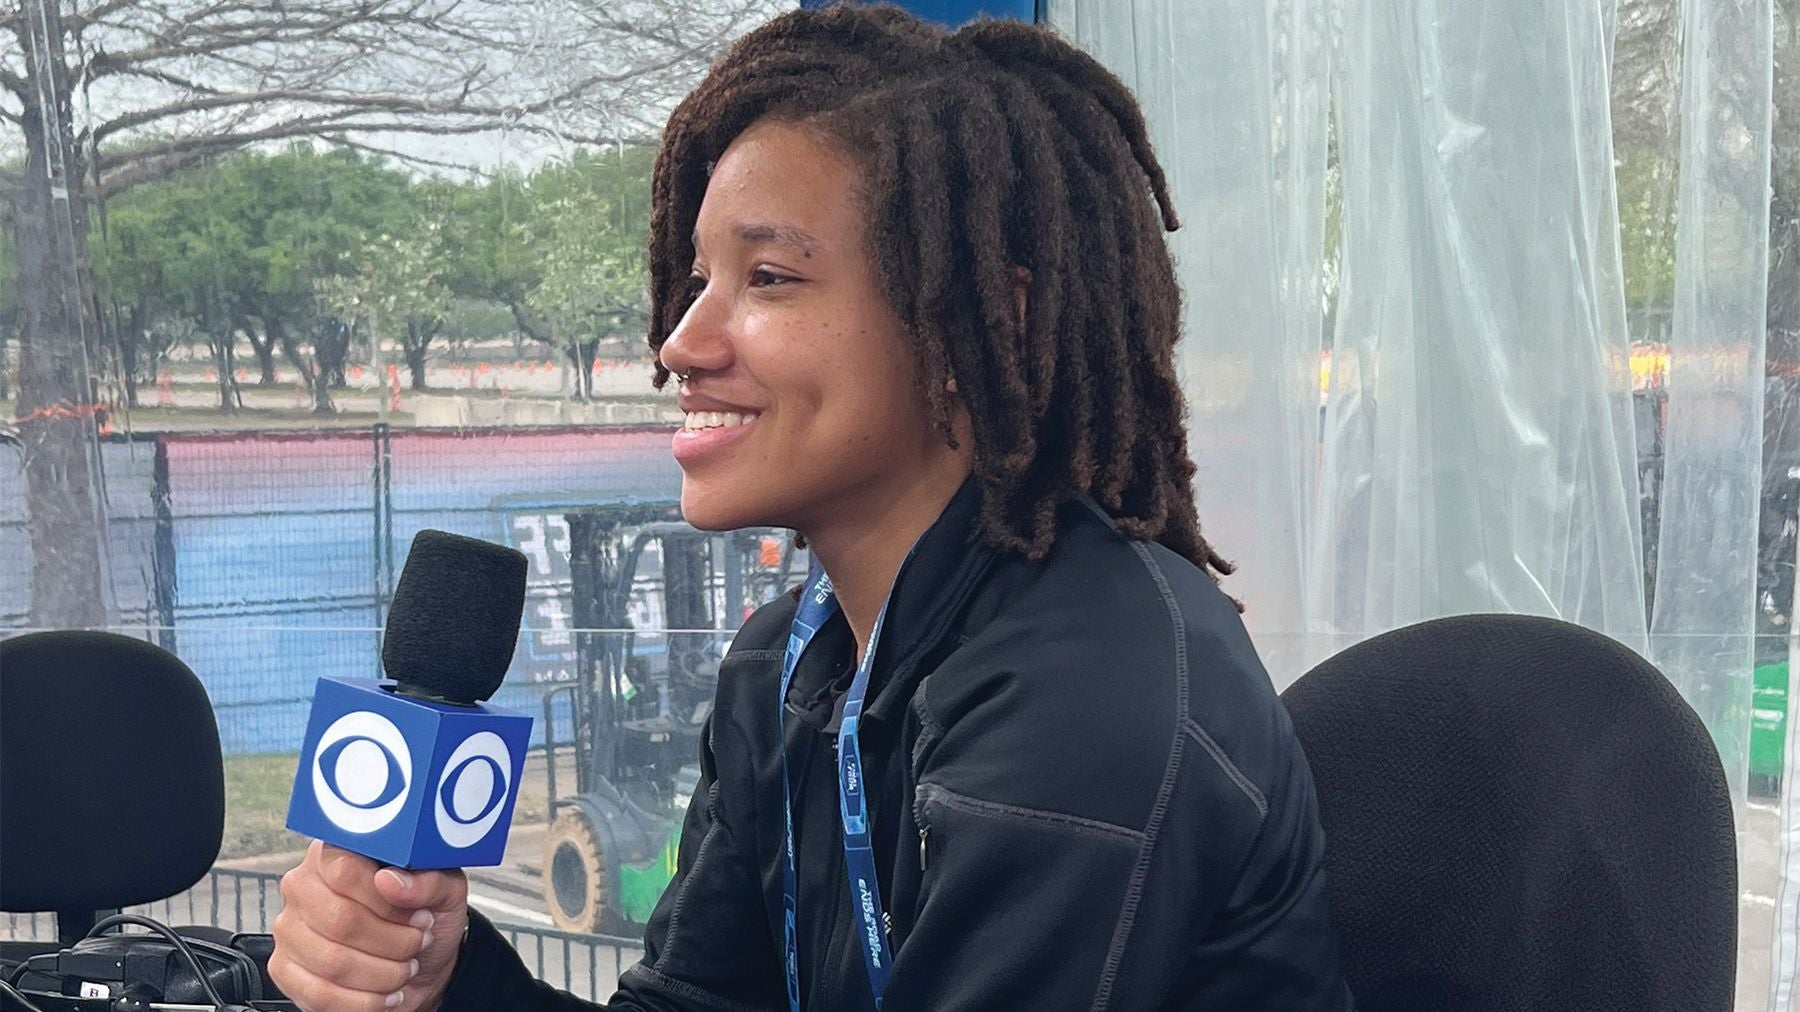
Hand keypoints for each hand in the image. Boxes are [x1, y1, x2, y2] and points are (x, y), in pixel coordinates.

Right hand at [270, 839, 470, 1011]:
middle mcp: (304, 886)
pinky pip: (320, 993)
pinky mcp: (285, 969)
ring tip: (405, 967)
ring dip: (383, 973)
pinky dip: (363, 1001)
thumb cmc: (424, 916)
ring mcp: (290, 929)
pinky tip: (385, 993)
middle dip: (393, 941)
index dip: (388, 901)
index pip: (345, 871)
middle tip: (417, 943)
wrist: (420, 960)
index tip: (419, 916)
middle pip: (341, 920)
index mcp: (338, 853)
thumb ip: (427, 880)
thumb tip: (391, 881)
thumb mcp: (444, 890)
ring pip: (332, 961)